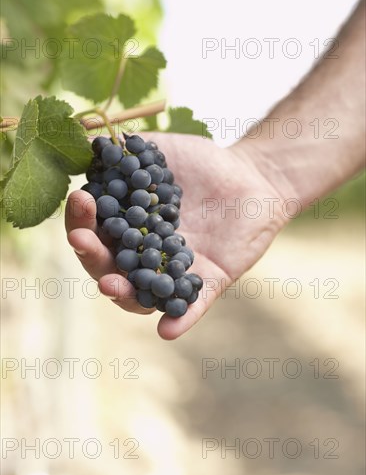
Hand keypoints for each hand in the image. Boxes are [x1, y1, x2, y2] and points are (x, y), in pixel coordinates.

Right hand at [65, 132, 291, 338]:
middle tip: (83, 241)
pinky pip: (192, 306)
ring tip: (110, 285)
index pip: (95, 232)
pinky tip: (167, 330)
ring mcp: (174, 271)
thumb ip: (125, 151)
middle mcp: (145, 254)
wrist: (252, 174)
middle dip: (92, 256)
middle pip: (109, 267)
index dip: (82, 221)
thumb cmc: (203, 163)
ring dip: (123, 294)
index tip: (80, 199)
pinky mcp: (207, 282)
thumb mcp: (160, 150)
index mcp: (129, 227)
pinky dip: (179, 320)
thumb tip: (85, 144)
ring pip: (142, 294)